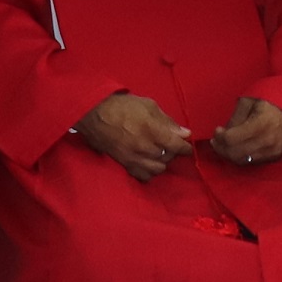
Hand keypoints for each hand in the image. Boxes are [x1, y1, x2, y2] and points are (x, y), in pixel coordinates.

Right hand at [74, 91, 191, 180]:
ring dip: (162, 162)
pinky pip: (142, 176)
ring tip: (159, 154)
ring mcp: (133, 158)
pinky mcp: (123, 164)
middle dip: (172, 152)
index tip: (186, 147)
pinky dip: (148, 171)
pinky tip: (148, 163)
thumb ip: (167, 121)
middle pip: (168, 158)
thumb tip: (184, 133)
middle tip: (170, 145)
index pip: (176, 145)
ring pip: (157, 169)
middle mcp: (144, 147)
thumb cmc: (122, 106)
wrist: (94, 114)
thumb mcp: (148, 106)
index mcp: (152, 130)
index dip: (185, 148)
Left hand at [209, 97, 281, 165]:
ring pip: (242, 160)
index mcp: (261, 125)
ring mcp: (272, 151)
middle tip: (217, 139)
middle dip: (221, 148)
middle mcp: (267, 142)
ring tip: (225, 144)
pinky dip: (241, 156)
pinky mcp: (276, 155)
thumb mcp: (250, 100)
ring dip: (229, 154)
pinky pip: (252, 161)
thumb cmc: (274, 98)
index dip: (219, 137)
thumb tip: (224, 132)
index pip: (232, 140)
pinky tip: (239, 147)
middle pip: (234, 154)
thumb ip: (235, 117)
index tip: (217, 129)